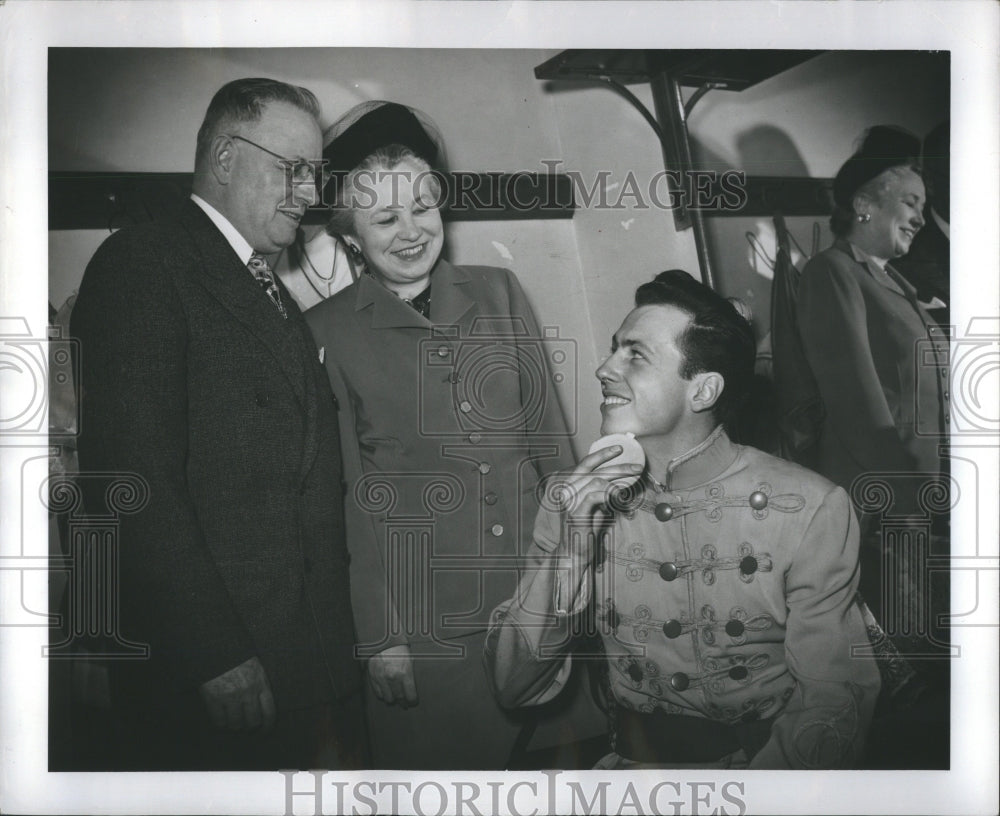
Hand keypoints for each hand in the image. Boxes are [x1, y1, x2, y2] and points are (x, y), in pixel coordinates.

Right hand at [198, 656, 275, 731]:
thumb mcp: (256, 668)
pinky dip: (221, 725)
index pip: (270, 712)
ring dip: (235, 727)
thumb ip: (260, 686)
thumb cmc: (237, 657)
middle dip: (250, 728)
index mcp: (261, 683)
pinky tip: (221, 721)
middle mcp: (248, 692)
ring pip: (236, 725)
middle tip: (247, 729)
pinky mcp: (214, 699)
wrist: (216, 647)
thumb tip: (263, 707)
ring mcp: (230, 696)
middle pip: (253, 722)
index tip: (265, 732)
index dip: (267, 726)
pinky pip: (219, 722)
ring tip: (233, 724)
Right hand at [368, 644, 417, 707]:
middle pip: (399, 698)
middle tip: (406, 703)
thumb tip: (413, 688)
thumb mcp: (410, 660)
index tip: (413, 702)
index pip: (410, 696)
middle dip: (404, 702)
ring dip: (393, 699)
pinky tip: (386, 692)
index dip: (413, 701)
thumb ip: (410, 675)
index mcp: (405, 673)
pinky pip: (378, 693)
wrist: (382, 638)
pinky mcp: (373, 677)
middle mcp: (393, 678)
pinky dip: (383, 695)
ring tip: (396, 698)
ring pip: (388, 698)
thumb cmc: (399, 647)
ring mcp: (381, 678)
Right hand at [551, 445, 642, 561]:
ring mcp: (570, 501)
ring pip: (596, 481)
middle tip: (637, 467)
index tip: (619, 448)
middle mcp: (567, 490)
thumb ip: (603, 493)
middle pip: (594, 470)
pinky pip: (595, 496)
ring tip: (631, 488)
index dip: (602, 454)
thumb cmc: (586, 530)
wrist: (575, 554)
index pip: (585, 463)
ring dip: (618, 482)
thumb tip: (620, 480)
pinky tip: (620, 497)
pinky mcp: (576, 513)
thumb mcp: (597, 507)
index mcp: (569, 486)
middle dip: (618, 466)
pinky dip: (610, 494)